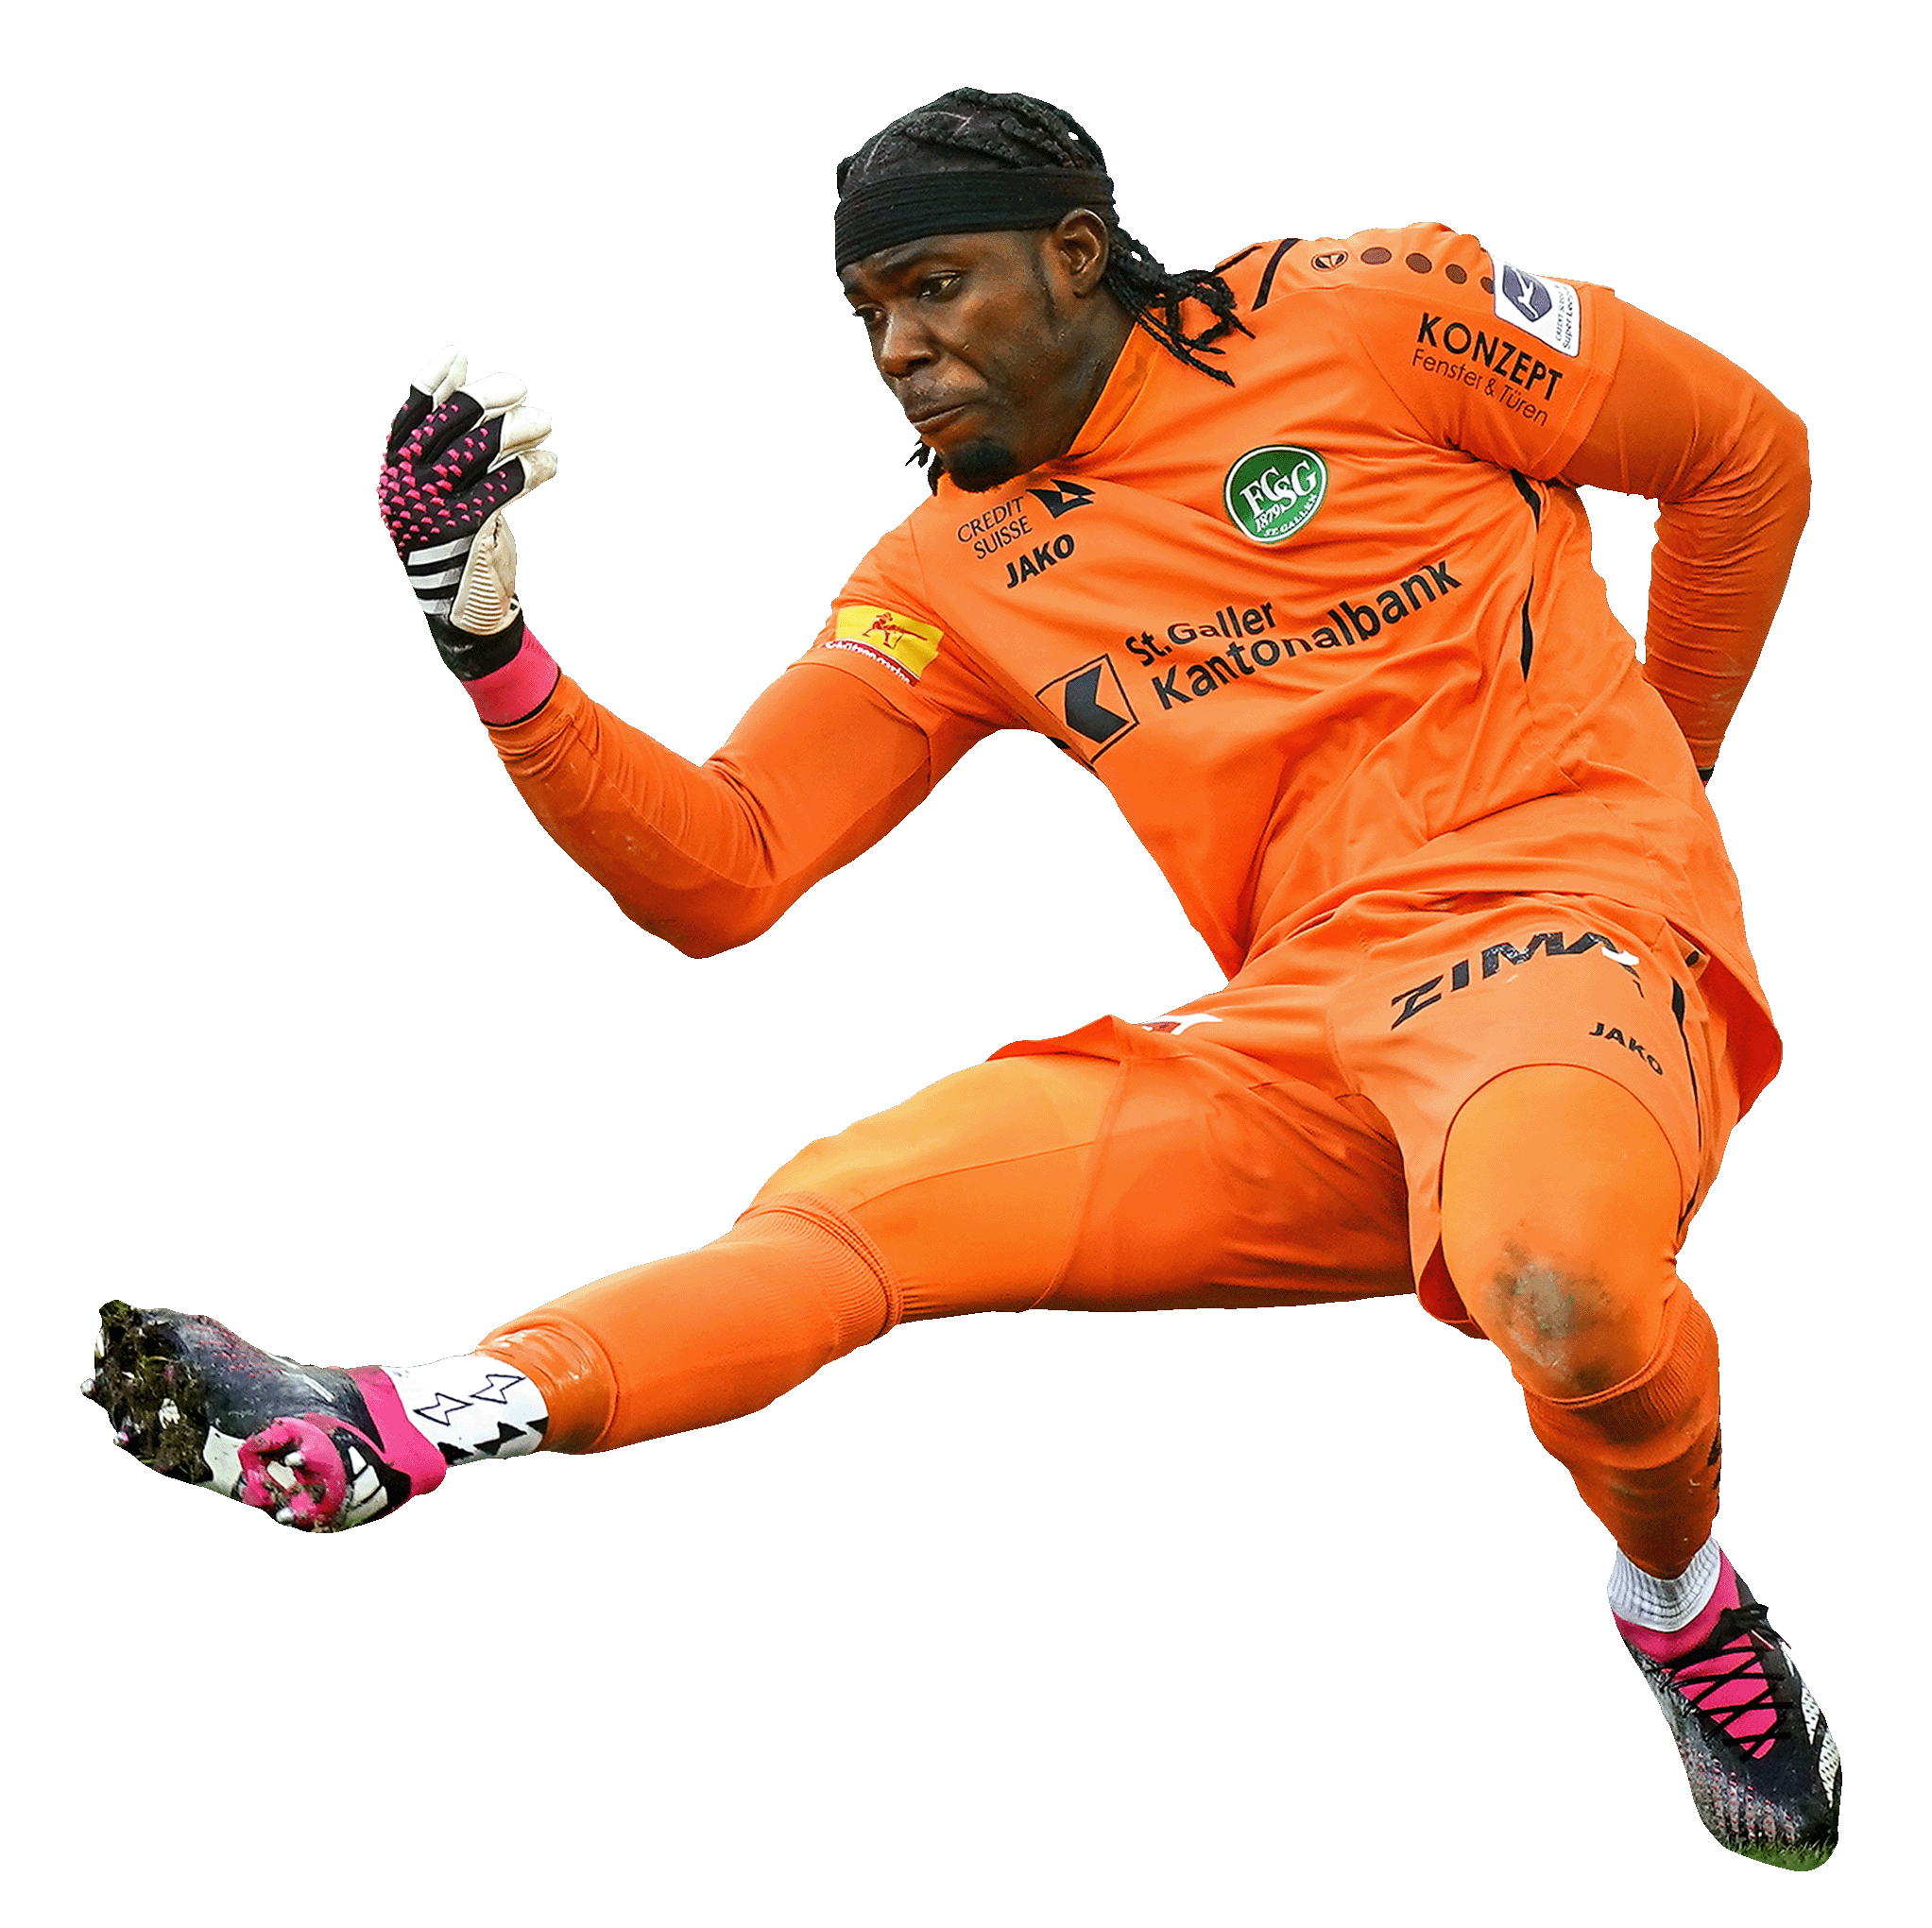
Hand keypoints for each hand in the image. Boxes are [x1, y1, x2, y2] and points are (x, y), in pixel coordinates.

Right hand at [378, 346, 555, 678]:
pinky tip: (548, 463)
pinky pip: (504, 483)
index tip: (457, 354)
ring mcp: (434, 507)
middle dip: (488, 398)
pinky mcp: (467, 529)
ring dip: (519, 429)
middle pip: (449, 423)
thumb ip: (448, 446)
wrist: (462, 610)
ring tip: (544, 423)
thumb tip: (457, 375)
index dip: (432, 382)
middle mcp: (408, 486)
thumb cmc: (455, 542)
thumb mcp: (442, 494)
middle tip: (520, 389)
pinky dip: (532, 468)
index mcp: (396, 473)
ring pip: (480, 449)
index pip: (410, 416)